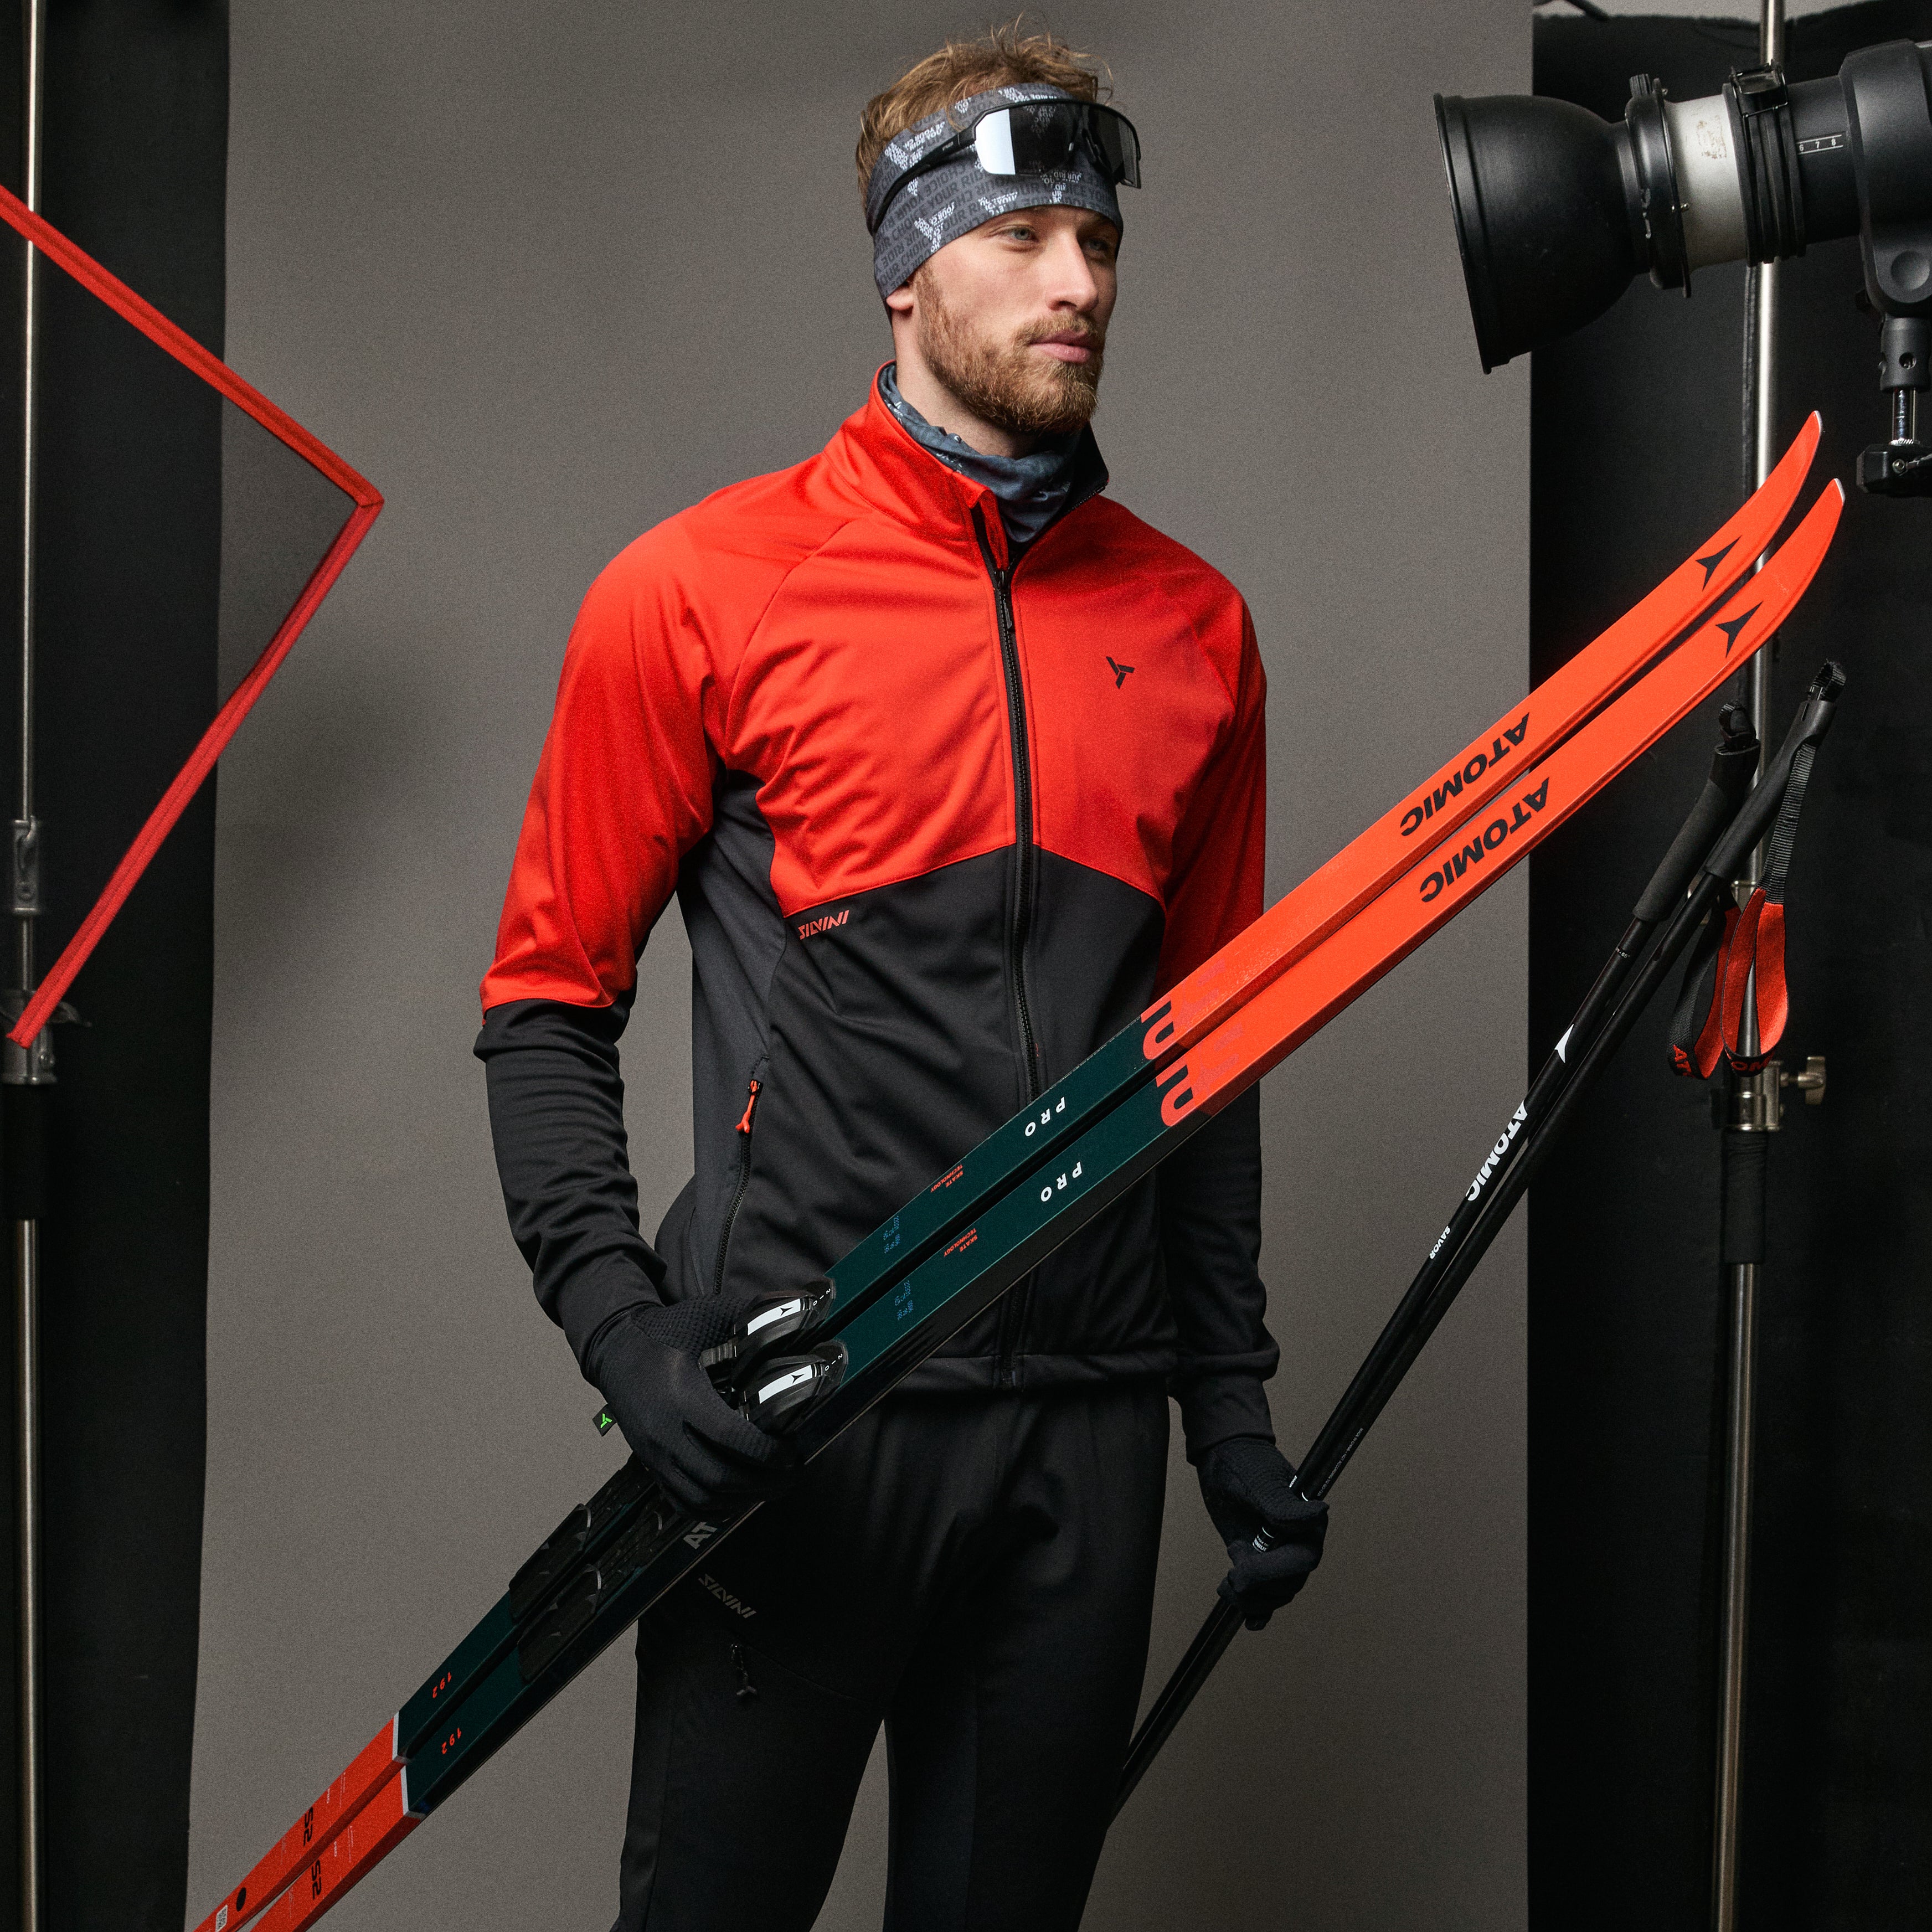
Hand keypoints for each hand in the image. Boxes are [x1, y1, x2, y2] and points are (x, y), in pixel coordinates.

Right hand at [588, 1296, 798, 1516]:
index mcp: (681, 1396)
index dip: (765, 1452)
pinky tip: (738, 1499)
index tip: (792, 1452)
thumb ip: (753, 1315)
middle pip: (717, 1478)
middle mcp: (664, 1431)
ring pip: (701, 1498)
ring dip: (741, 1500)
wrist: (616, 1349)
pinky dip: (713, 1509)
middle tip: (791, 1475)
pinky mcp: (650, 1465)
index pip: (729, 1438)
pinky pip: (681, 1503)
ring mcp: (653, 1454)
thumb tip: (805, 1306)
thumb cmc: (667, 1332)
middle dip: (761, 1484)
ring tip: (771, 1487)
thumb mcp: (708, 1316)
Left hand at [1197, 1435, 1328, 1629]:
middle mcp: (1298, 1541)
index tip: (1241, 1566)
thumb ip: (1282, 1505)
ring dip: (1252, 1600)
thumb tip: (1319, 1512)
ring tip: (1227, 1584)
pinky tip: (1250, 1622)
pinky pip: (1266, 1594)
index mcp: (1306, 1523)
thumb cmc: (1242, 1461)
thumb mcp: (1257, 1482)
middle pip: (1289, 1584)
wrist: (1222, 1455)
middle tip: (1230, 1577)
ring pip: (1277, 1594)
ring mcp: (1279, 1553)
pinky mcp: (1260, 1559)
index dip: (1273, 1571)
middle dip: (1259, 1588)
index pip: (1302, 1561)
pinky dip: (1259, 1611)